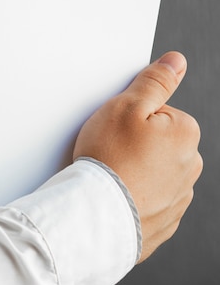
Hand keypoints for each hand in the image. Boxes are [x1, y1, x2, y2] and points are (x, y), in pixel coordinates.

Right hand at [73, 51, 202, 262]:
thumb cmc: (109, 159)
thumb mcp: (128, 105)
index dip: (132, 116)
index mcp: (186, 134)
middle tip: (111, 149)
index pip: (159, 112)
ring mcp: (178, 198)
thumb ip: (155, 81)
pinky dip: (133, 195)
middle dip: (137, 143)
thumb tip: (176, 61)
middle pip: (159, 142)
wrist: (94, 216)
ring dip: (135, 170)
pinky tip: (116, 193)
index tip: (117, 128)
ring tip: (111, 173)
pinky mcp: (163, 222)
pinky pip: (147, 199)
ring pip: (153, 171)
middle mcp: (190, 167)